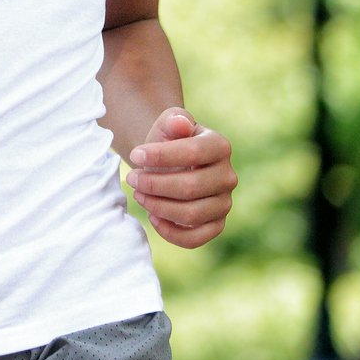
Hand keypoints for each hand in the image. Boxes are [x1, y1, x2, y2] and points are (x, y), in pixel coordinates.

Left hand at [126, 107, 235, 248]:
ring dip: (158, 207)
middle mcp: (228, 176)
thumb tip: (180, 123)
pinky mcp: (215, 225)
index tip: (134, 155)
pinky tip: (153, 217)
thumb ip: (173, 120)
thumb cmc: (168, 140)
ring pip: (192, 215)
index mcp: (220, 146)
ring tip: (139, 194)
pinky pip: (196, 238)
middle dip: (154, 184)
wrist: (168, 162)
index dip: (161, 156)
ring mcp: (224, 203)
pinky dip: (171, 233)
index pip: (194, 152)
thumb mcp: (167, 123)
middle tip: (132, 179)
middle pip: (191, 187)